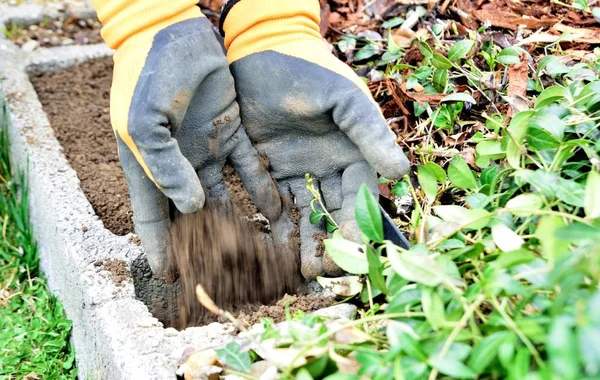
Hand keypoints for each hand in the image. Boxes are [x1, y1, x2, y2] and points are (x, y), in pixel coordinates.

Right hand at [94, 2, 282, 278]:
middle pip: (190, 215)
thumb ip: (166, 166)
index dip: (159, 247)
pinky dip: (261, 191)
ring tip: (257, 254)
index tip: (169, 277)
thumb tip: (193, 207)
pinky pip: (250, 170)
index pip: (152, 216)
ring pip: (224, 197)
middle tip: (221, 275)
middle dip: (203, 245)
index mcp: (149, 165)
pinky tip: (277, 214)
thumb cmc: (148, 75)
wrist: (175, 32)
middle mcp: (178, 164)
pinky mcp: (233, 135)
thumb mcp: (145, 122)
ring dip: (238, 224)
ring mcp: (207, 150)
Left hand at [221, 0, 409, 278]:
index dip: (358, 225)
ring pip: (302, 212)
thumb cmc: (311, 71)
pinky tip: (269, 243)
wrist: (263, 51)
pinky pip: (269, 200)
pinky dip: (271, 222)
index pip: (360, 197)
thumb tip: (400, 174)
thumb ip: (370, 135)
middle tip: (322, 270)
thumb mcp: (346, 100)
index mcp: (353, 152)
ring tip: (299, 269)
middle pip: (332, 212)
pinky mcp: (265, 166)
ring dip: (302, 240)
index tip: (353, 253)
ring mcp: (296, 168)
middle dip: (330, 242)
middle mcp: (327, 166)